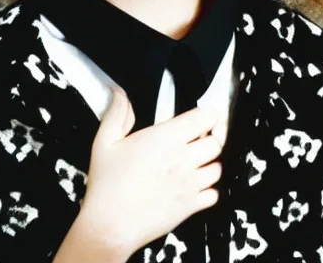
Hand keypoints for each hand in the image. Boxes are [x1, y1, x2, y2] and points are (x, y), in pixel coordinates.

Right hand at [79, 88, 223, 257]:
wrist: (110, 226)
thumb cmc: (107, 186)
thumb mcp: (105, 142)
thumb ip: (117, 114)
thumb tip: (120, 94)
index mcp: (165, 139)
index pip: (204, 118)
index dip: (207, 113)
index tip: (202, 113)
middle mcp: (183, 160)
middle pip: (215, 142)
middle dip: (208, 136)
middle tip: (196, 137)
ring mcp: (189, 184)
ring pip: (217, 167)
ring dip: (209, 162)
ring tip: (194, 160)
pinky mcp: (190, 206)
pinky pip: (214, 194)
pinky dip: (208, 188)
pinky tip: (193, 184)